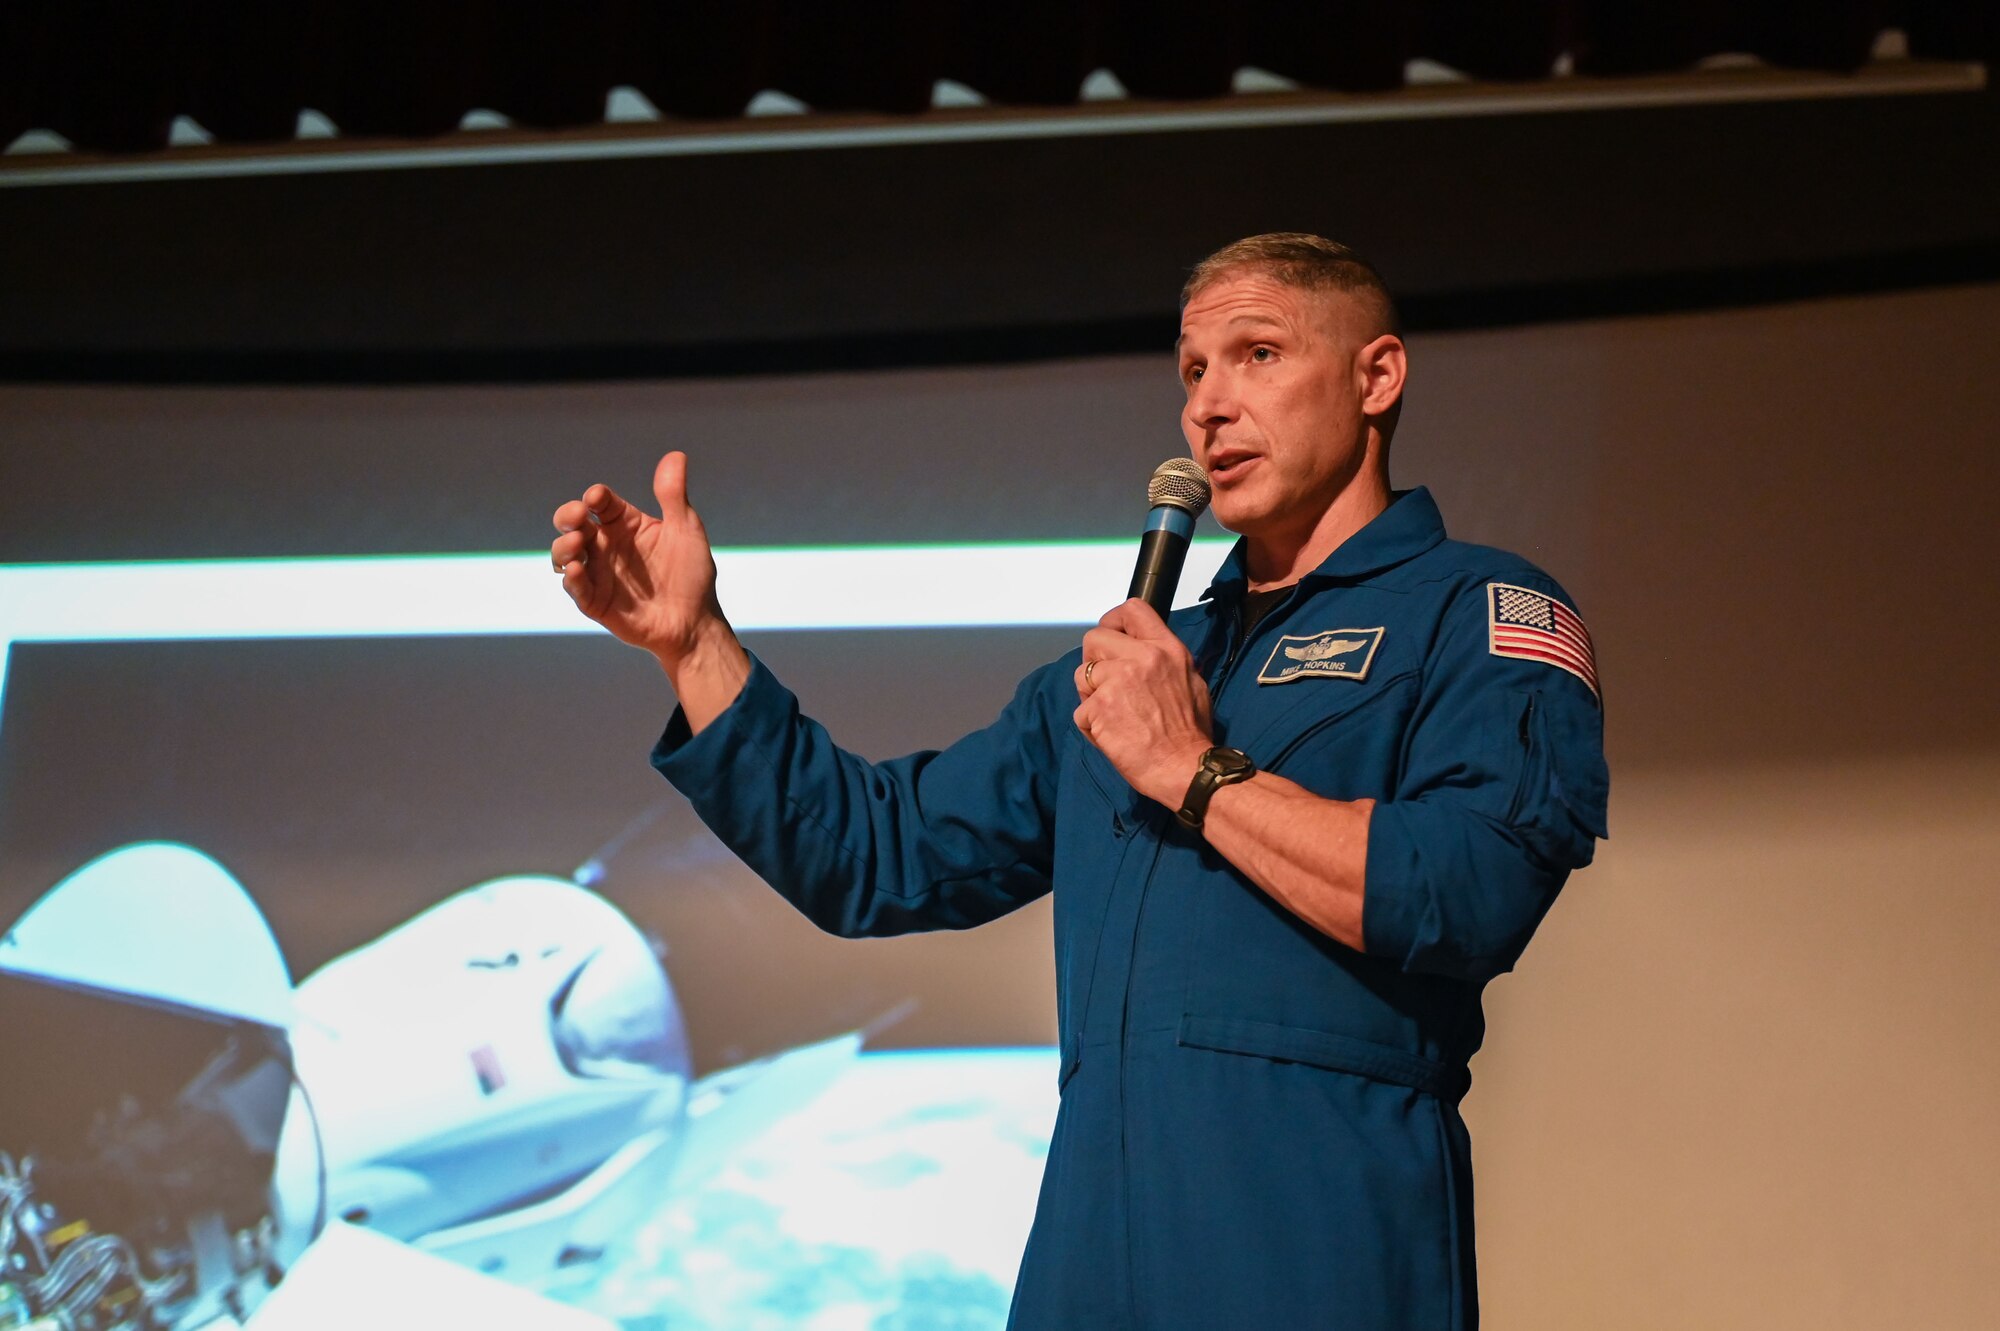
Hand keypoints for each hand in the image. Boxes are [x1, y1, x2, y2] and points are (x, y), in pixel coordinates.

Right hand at [551, 451, 727, 668]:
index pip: (600, 501)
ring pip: (564, 553)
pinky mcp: (595, 601)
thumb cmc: (692, 573)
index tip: (597, 498)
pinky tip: (576, 569)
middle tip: (578, 516)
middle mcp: (605, 544)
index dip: (594, 496)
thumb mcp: (686, 529)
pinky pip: (575, 587)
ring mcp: (598, 572)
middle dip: (568, 515)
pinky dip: (571, 578)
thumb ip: (674, 495)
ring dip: (563, 546)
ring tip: (577, 543)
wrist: (695, 621)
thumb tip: (676, 455)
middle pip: (572, 522)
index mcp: (624, 523)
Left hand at [1073, 599, 1214, 807]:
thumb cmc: (1190, 733)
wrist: (1185, 769)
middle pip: (1093, 638)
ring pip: (1081, 674)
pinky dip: (1091, 726)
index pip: (1132, 609)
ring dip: (1090, 696)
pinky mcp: (1099, 707)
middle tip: (1106, 684)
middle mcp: (1141, 658)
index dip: (1113, 621)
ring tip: (1113, 715)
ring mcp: (1117, 681)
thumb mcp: (1192, 682)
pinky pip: (1081, 710)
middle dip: (1093, 660)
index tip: (1111, 635)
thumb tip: (1145, 652)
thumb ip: (1164, 661)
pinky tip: (1112, 736)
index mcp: (1166, 648)